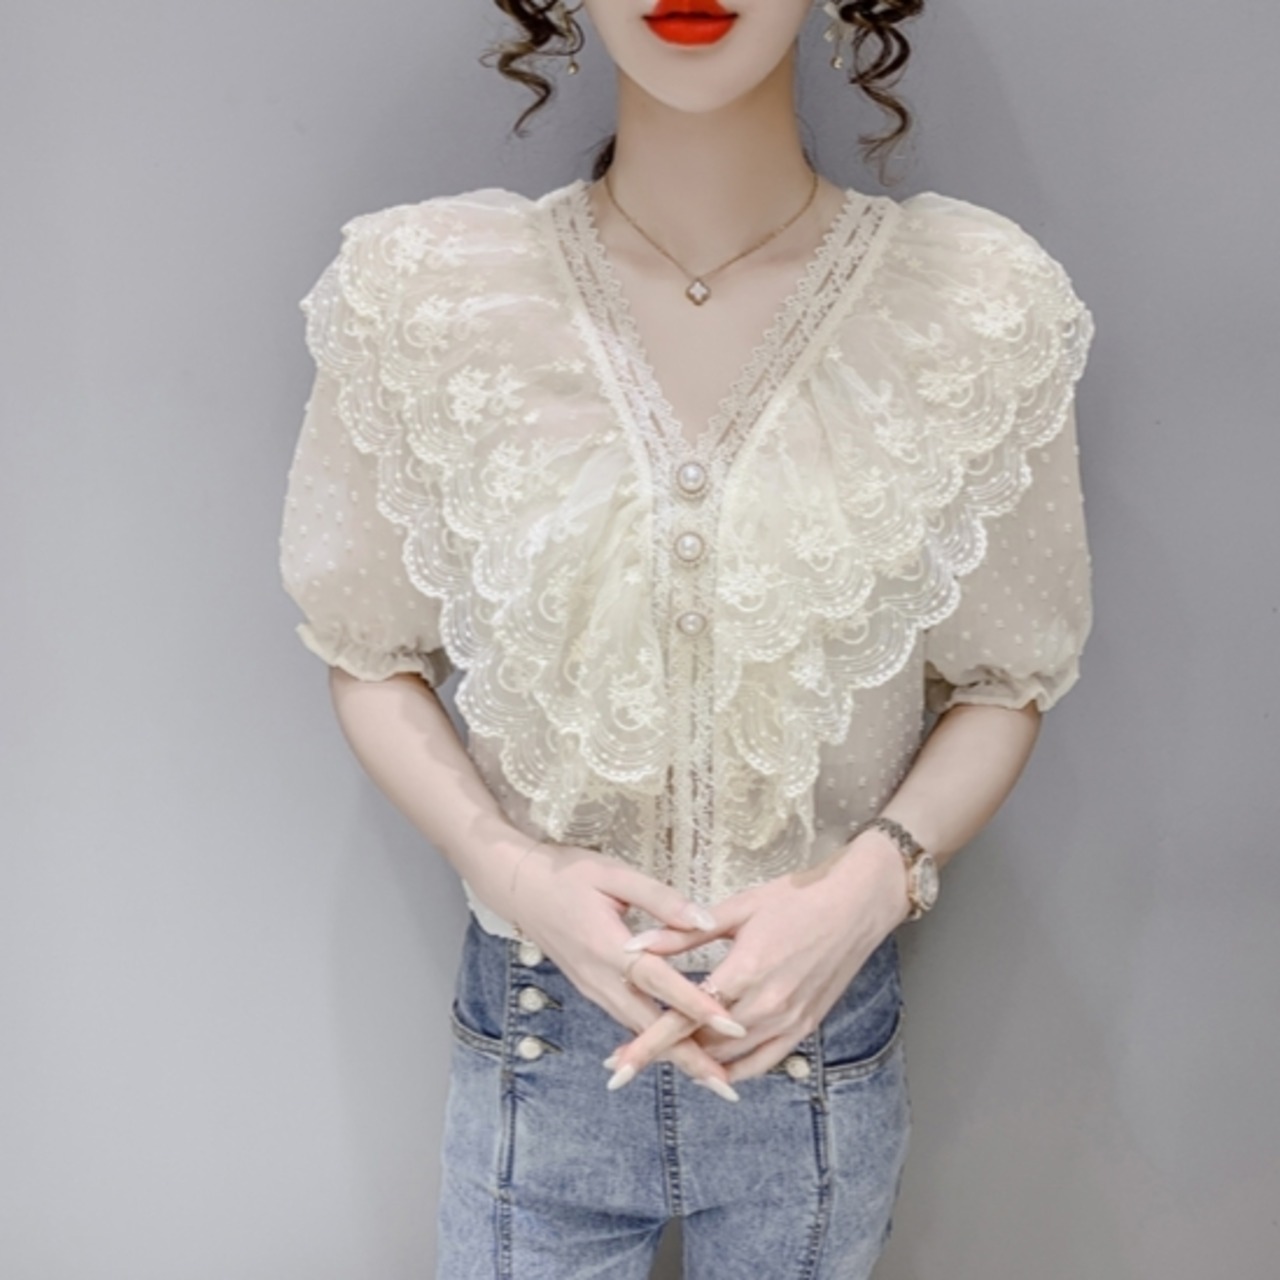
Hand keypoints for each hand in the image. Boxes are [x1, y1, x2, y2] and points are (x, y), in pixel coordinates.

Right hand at [501, 842, 748, 1095]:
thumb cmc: (568, 874)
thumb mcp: (614, 874)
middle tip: (727, 1086)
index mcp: (608, 946)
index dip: (696, 1005)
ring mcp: (593, 988)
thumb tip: (705, 920)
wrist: (519, 886)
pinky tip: (673, 1052)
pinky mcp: (591, 989)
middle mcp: (600, 978)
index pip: (660, 982)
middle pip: (648, 1025)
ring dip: (672, 1056)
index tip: (731, 1026)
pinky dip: (651, 1042)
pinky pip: (626, 1020)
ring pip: (637, 1029)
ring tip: (710, 1077)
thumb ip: (661, 898)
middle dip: (689, 1057)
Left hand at [600, 832, 909, 1084]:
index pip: (684, 1016)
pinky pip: (763, 1062)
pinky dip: (733, 1069)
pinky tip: (711, 1067)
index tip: (618, 1062)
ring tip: (659, 1061)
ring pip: (730, 1057)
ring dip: (693, 1062)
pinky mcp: (804, 1027)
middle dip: (661, 1055)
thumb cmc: (795, 898)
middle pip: (702, 1043)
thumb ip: (682, 935)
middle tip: (623, 1061)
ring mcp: (788, 1020)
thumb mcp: (736, 909)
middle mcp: (767, 1005)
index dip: (648, 1043)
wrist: (856, 904)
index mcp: (745, 971)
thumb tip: (634, 946)